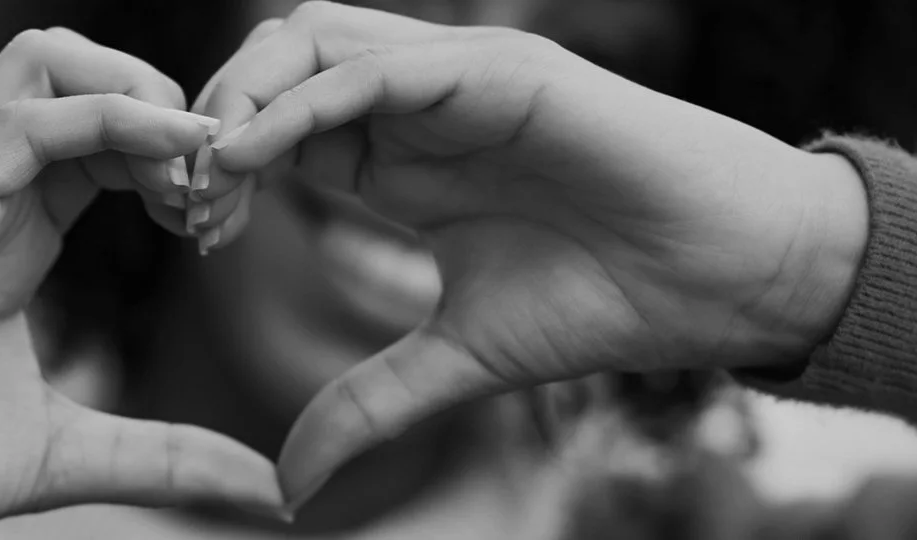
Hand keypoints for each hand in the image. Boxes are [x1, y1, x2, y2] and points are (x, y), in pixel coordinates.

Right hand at [0, 28, 280, 539]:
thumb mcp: (70, 454)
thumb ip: (168, 457)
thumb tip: (269, 492)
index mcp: (1, 226)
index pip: (96, 131)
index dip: (170, 150)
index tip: (221, 217)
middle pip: (74, 66)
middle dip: (165, 101)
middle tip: (218, 181)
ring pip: (46, 60)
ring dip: (141, 93)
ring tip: (197, 163)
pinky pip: (26, 119)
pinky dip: (112, 118)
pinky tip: (173, 159)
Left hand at [195, 2, 868, 508]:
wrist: (727, 281)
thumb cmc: (608, 303)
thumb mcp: (455, 362)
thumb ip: (366, 407)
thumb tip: (287, 488)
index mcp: (397, 157)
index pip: (274, 130)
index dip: (220, 172)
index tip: (194, 237)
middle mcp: (415, 104)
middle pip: (274, 66)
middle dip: (212, 122)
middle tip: (189, 205)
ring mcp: (455, 77)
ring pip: (310, 39)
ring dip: (243, 97)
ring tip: (211, 176)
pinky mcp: (499, 68)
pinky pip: (376, 63)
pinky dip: (303, 99)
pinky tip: (256, 154)